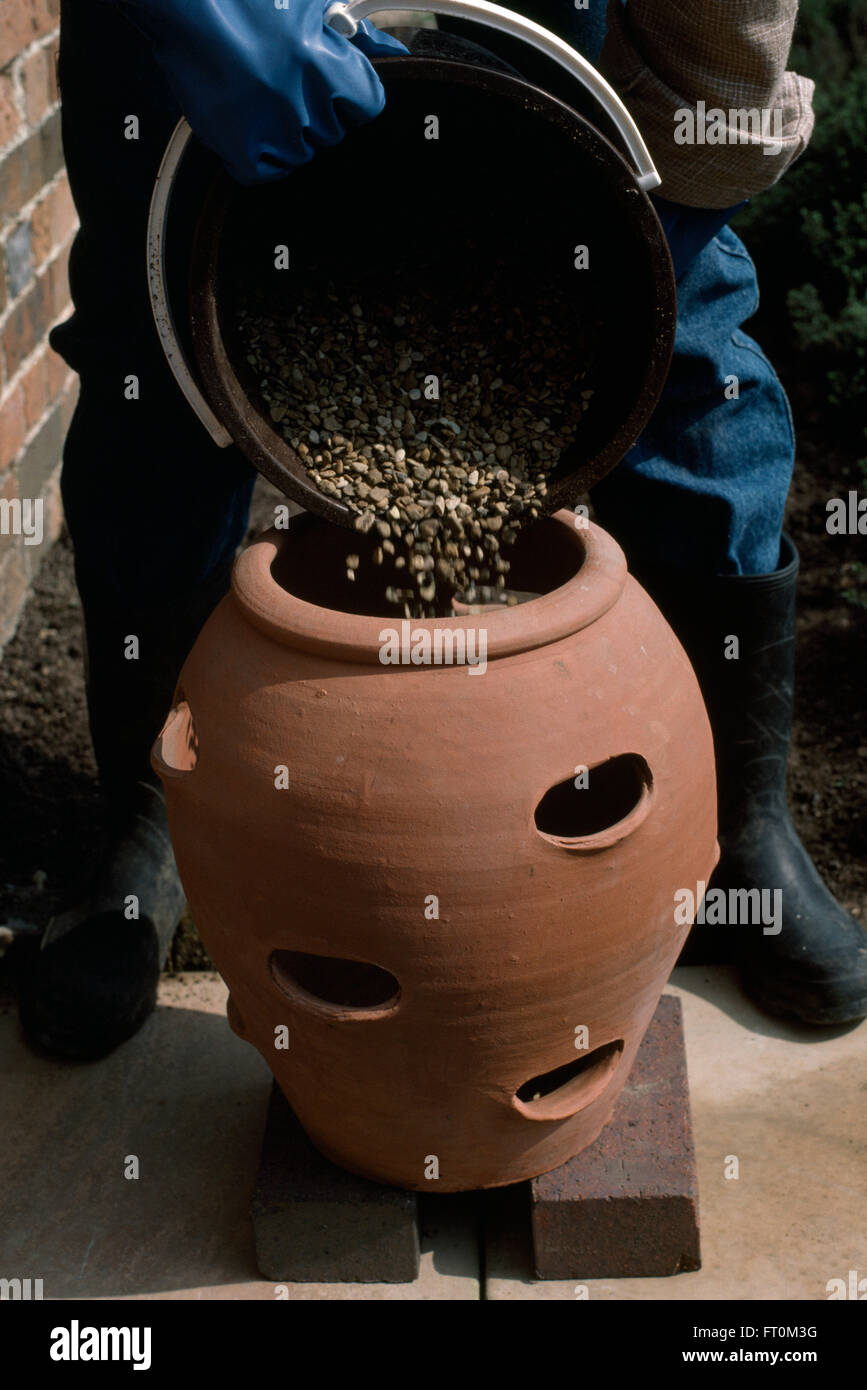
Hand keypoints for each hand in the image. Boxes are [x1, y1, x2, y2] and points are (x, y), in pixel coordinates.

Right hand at [124, 0, 406, 183]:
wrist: (183, 1)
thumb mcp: (311, 0)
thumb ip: (358, 32)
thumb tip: (395, 51)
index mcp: (328, 63)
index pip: (367, 106)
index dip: (347, 95)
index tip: (328, 85)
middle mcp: (304, 101)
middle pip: (331, 132)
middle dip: (312, 111)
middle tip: (279, 80)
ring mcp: (272, 129)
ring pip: (299, 154)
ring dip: (283, 133)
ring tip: (256, 93)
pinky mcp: (240, 147)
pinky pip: (263, 171)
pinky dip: (255, 155)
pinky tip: (243, 122)